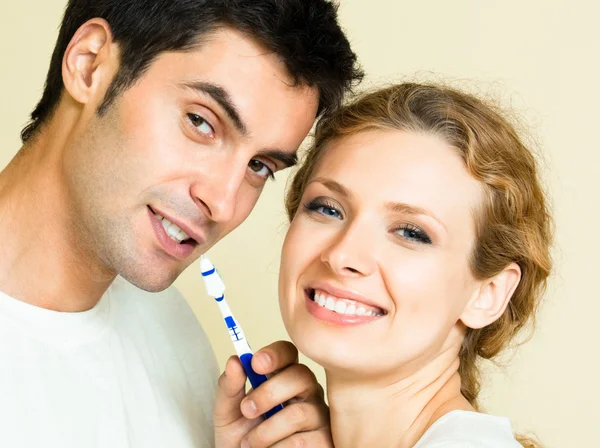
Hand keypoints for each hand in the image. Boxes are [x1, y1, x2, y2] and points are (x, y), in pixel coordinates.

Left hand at [214, 340, 332, 446]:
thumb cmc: (241, 436)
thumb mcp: (228, 411)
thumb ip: (230, 386)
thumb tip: (234, 360)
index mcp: (284, 376)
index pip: (288, 353)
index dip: (275, 354)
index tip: (256, 363)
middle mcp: (307, 391)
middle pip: (300, 376)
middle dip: (268, 393)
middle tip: (247, 410)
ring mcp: (318, 415)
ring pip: (297, 413)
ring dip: (265, 431)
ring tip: (250, 443)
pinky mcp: (324, 441)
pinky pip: (301, 441)